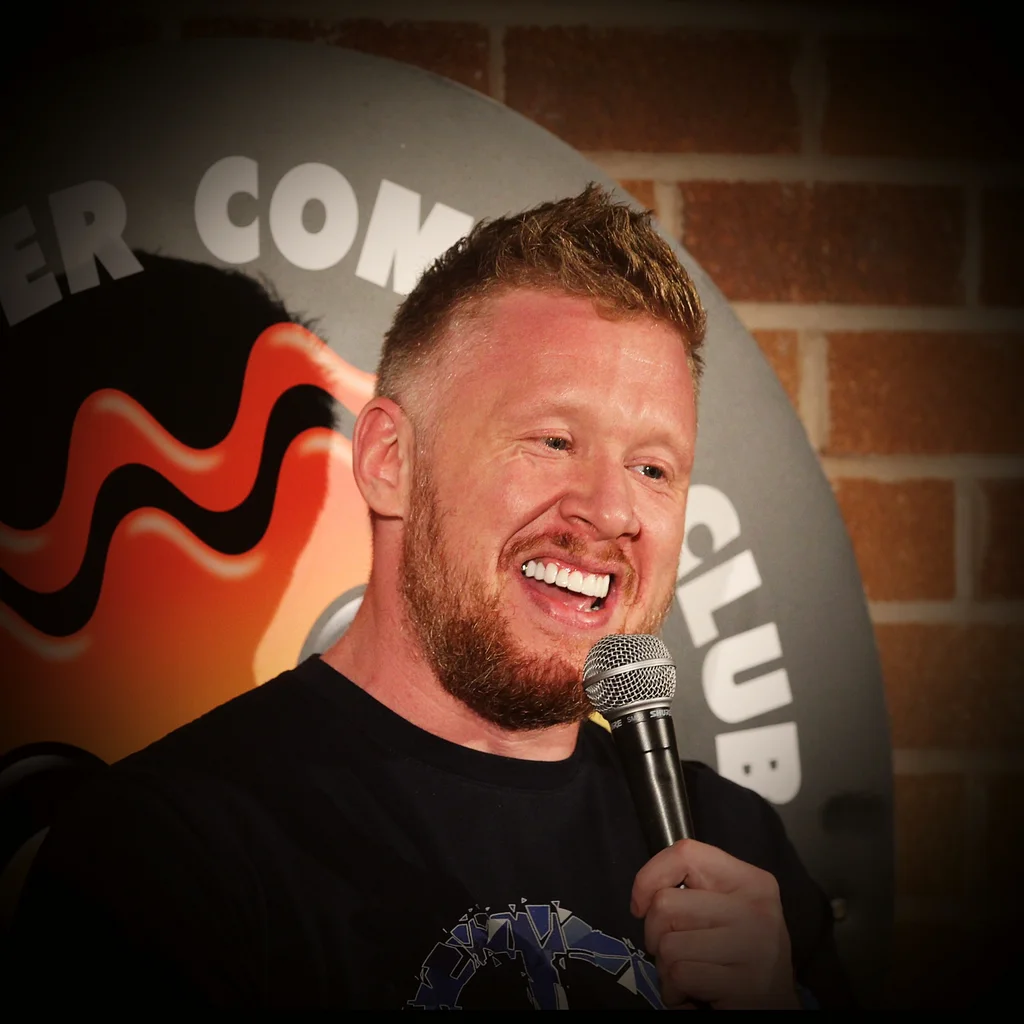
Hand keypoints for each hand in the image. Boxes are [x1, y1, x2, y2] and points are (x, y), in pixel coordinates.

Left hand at [631, 838, 800, 1009]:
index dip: (649, 876)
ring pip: (668, 945)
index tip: (641, 904)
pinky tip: (695, 993)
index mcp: (750, 881)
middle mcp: (755, 909)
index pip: (686, 854)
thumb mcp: (727, 909)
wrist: (774, 1005)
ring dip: (666, 968)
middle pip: (665, 904)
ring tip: (689, 972)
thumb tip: (644, 896)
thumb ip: (694, 891)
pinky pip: (681, 976)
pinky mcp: (745, 984)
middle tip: (676, 950)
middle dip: (655, 934)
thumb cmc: (740, 953)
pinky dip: (676, 992)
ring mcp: (753, 946)